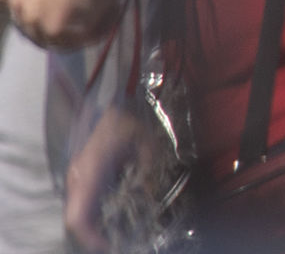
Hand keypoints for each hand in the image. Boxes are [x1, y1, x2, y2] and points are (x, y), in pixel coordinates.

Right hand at [65, 101, 155, 251]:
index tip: (108, 247)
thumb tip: (150, 198)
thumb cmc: (127, 122)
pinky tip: (114, 216)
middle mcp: (78, 178)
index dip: (89, 237)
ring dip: (93, 227)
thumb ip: (148, 173)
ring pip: (76, 213)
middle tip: (116, 244)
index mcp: (91, 172)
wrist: (108, 105)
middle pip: (74, 219)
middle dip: (93, 237)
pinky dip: (93, 215)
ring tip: (117, 234)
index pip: (78, 216)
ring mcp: (75, 178)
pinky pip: (81, 202)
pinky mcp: (79, 176)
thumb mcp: (147, 145)